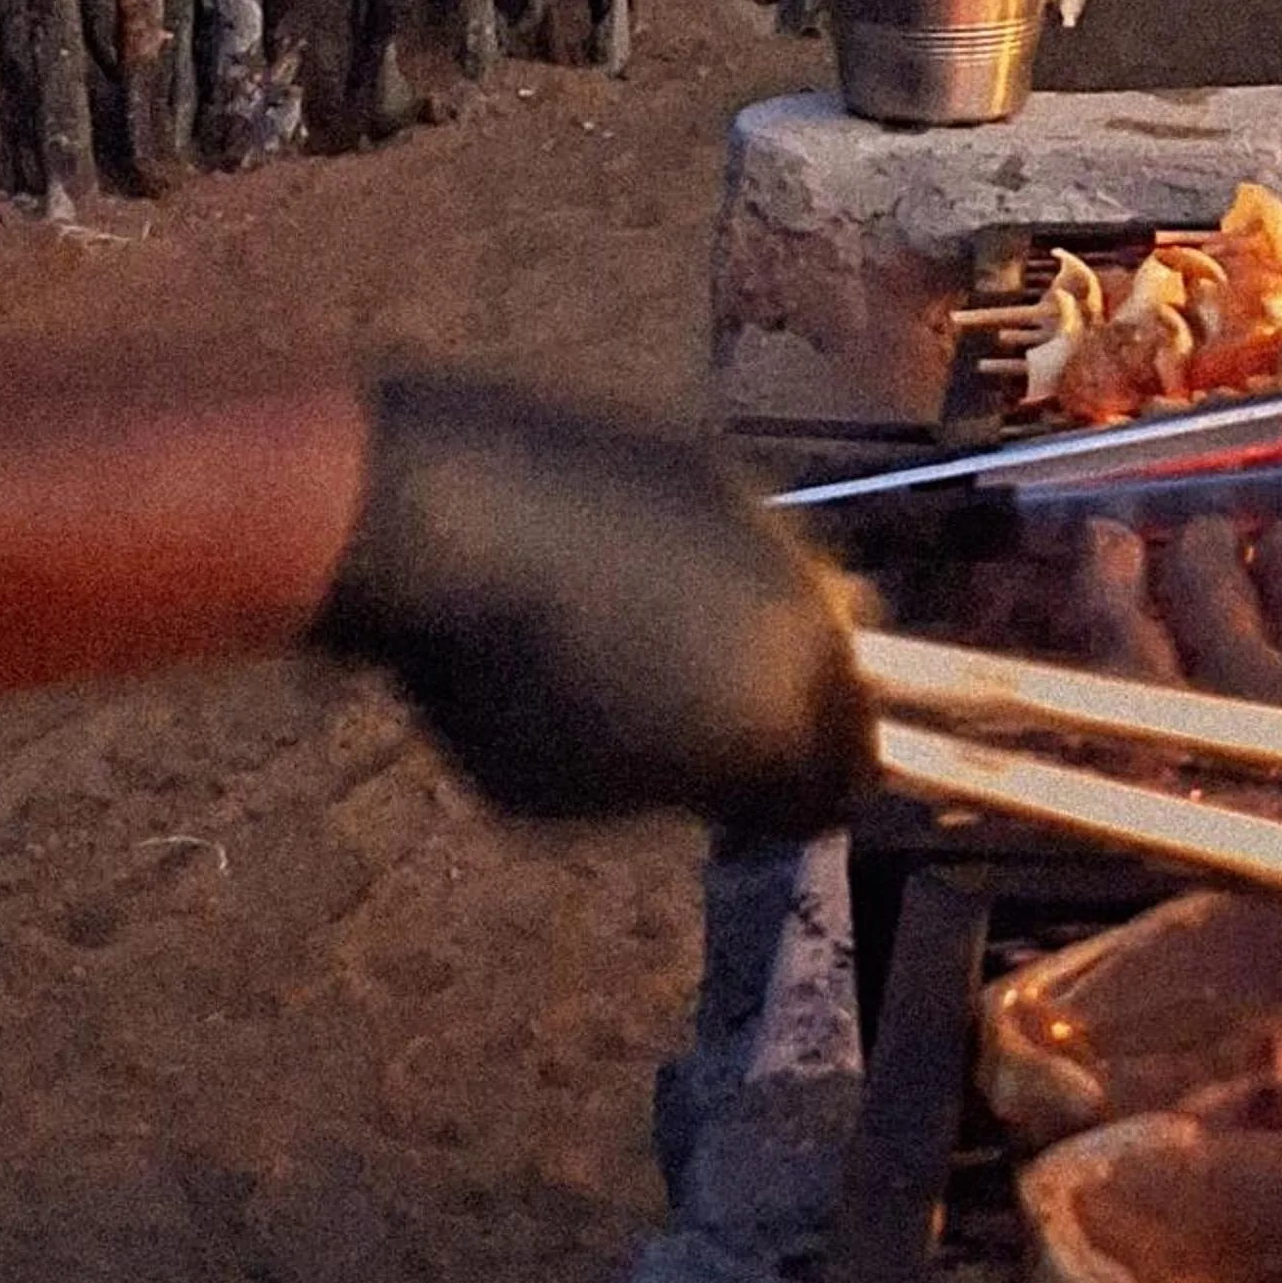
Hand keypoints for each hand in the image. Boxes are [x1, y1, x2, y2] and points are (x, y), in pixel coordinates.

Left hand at [308, 375, 874, 834]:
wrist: (441, 517)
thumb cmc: (490, 679)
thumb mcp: (573, 792)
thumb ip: (672, 785)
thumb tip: (707, 774)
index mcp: (781, 716)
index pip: (839, 786)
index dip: (791, 808)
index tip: (748, 816)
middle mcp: (806, 618)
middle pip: (841, 686)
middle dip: (798, 718)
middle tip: (720, 737)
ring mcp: (765, 531)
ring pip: (800, 602)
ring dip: (753, 635)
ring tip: (663, 652)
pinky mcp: (711, 466)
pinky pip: (738, 539)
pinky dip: (702, 566)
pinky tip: (620, 576)